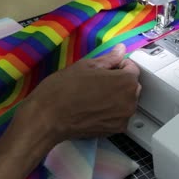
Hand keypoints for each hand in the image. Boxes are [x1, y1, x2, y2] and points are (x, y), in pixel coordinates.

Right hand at [14, 44, 140, 144]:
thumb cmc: (62, 90)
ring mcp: (124, 117)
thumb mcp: (86, 66)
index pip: (132, 68)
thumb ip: (109, 58)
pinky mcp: (115, 129)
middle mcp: (130, 101)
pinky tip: (94, 108)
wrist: (46, 119)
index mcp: (126, 82)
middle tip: (97, 81)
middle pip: (131, 86)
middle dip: (119, 81)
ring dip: (116, 96)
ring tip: (93, 95)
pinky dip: (111, 111)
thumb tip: (120, 49)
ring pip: (126, 101)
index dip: (119, 65)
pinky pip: (119, 115)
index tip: (105, 68)